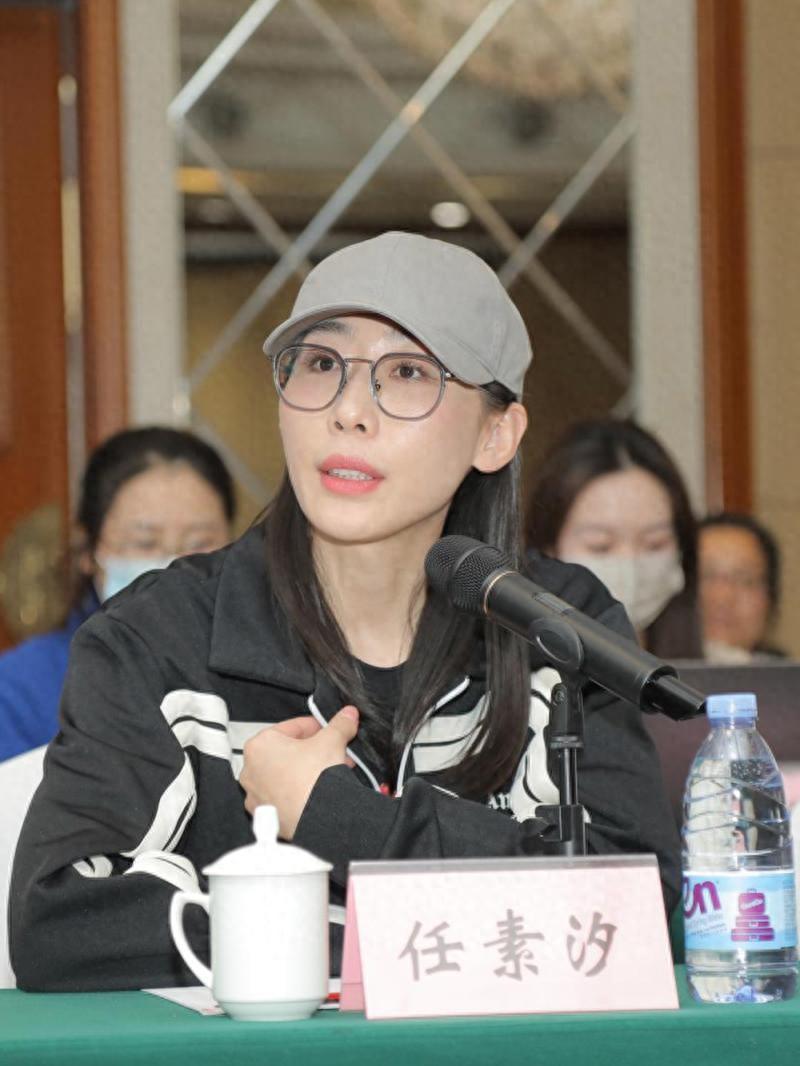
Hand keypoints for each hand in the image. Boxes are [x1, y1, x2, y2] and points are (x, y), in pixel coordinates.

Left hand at [240, 706, 358, 838]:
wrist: (317, 818)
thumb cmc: (313, 780)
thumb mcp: (332, 741)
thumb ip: (340, 724)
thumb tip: (347, 715)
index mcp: (260, 745)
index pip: (293, 727)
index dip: (316, 727)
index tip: (328, 730)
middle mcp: (252, 769)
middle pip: (289, 751)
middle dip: (314, 751)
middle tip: (333, 751)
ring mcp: (257, 794)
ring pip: (286, 774)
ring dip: (308, 770)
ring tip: (331, 771)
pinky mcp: (267, 815)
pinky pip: (284, 796)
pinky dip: (299, 791)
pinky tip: (318, 791)